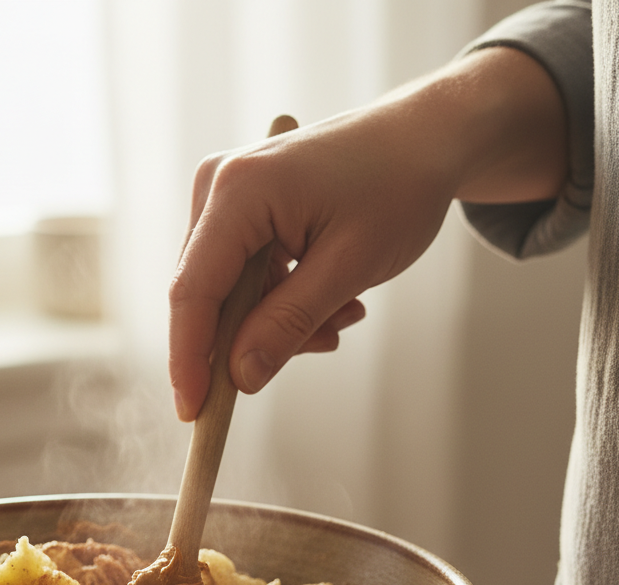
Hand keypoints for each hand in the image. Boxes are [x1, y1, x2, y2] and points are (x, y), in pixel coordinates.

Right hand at [170, 47, 569, 419]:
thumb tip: (240, 379)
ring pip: (231, 295)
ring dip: (281, 321)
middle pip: (208, 296)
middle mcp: (219, 188)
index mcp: (238, 191)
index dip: (189, 359)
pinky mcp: (242, 210)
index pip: (193, 291)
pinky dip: (284, 300)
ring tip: (345, 313)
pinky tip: (333, 297)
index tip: (193, 414)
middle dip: (256, 337)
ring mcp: (227, 197)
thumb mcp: (349, 266)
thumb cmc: (399, 186)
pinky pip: (246, 279)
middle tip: (324, 343)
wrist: (428, 137)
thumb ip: (288, 324)